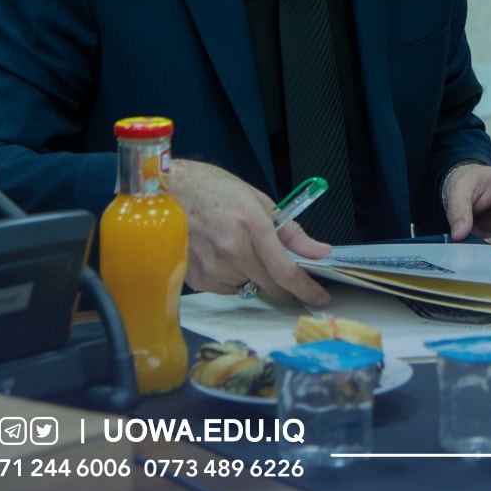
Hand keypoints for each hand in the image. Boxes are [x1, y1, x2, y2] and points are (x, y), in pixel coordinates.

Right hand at [164, 159, 331, 307]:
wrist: (169, 193)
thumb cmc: (216, 192)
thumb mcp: (260, 203)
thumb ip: (293, 232)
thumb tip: (321, 252)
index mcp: (252, 227)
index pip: (285, 271)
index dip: (306, 289)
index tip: (320, 299)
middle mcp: (231, 252)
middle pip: (270, 285)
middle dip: (281, 281)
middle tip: (277, 265)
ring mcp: (212, 268)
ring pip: (248, 286)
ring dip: (252, 275)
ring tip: (236, 246)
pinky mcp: (196, 279)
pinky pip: (226, 288)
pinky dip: (231, 277)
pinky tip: (219, 254)